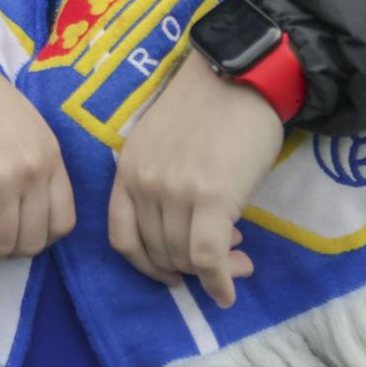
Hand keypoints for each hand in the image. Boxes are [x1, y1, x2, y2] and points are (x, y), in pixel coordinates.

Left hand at [108, 58, 283, 306]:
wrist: (242, 75)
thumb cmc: (207, 107)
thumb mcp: (163, 144)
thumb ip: (162, 184)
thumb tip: (187, 236)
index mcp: (128, 170)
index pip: (123, 238)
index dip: (147, 265)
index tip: (171, 272)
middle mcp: (145, 183)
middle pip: (158, 252)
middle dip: (188, 269)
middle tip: (222, 263)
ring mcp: (175, 190)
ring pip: (184, 258)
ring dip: (212, 272)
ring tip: (239, 261)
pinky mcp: (212, 196)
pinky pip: (208, 257)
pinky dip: (219, 282)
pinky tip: (229, 291)